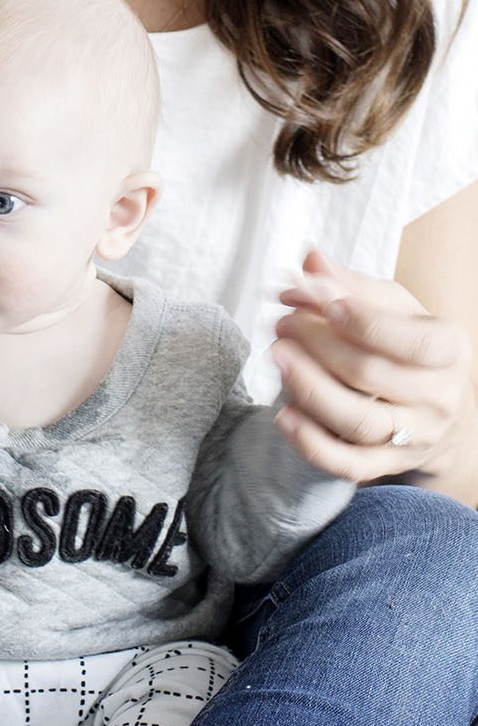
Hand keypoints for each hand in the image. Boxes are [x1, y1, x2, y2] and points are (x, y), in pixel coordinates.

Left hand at [270, 250, 474, 482]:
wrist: (440, 411)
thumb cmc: (410, 346)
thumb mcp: (396, 308)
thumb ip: (352, 285)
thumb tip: (311, 260)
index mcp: (448, 349)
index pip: (412, 342)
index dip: (366, 323)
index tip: (325, 304)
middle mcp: (438, 397)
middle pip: (371, 375)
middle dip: (318, 345)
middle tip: (283, 323)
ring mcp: (414, 436)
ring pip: (357, 421)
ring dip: (309, 389)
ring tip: (277, 357)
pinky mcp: (387, 465)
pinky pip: (348, 464)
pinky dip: (312, 443)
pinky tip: (283, 415)